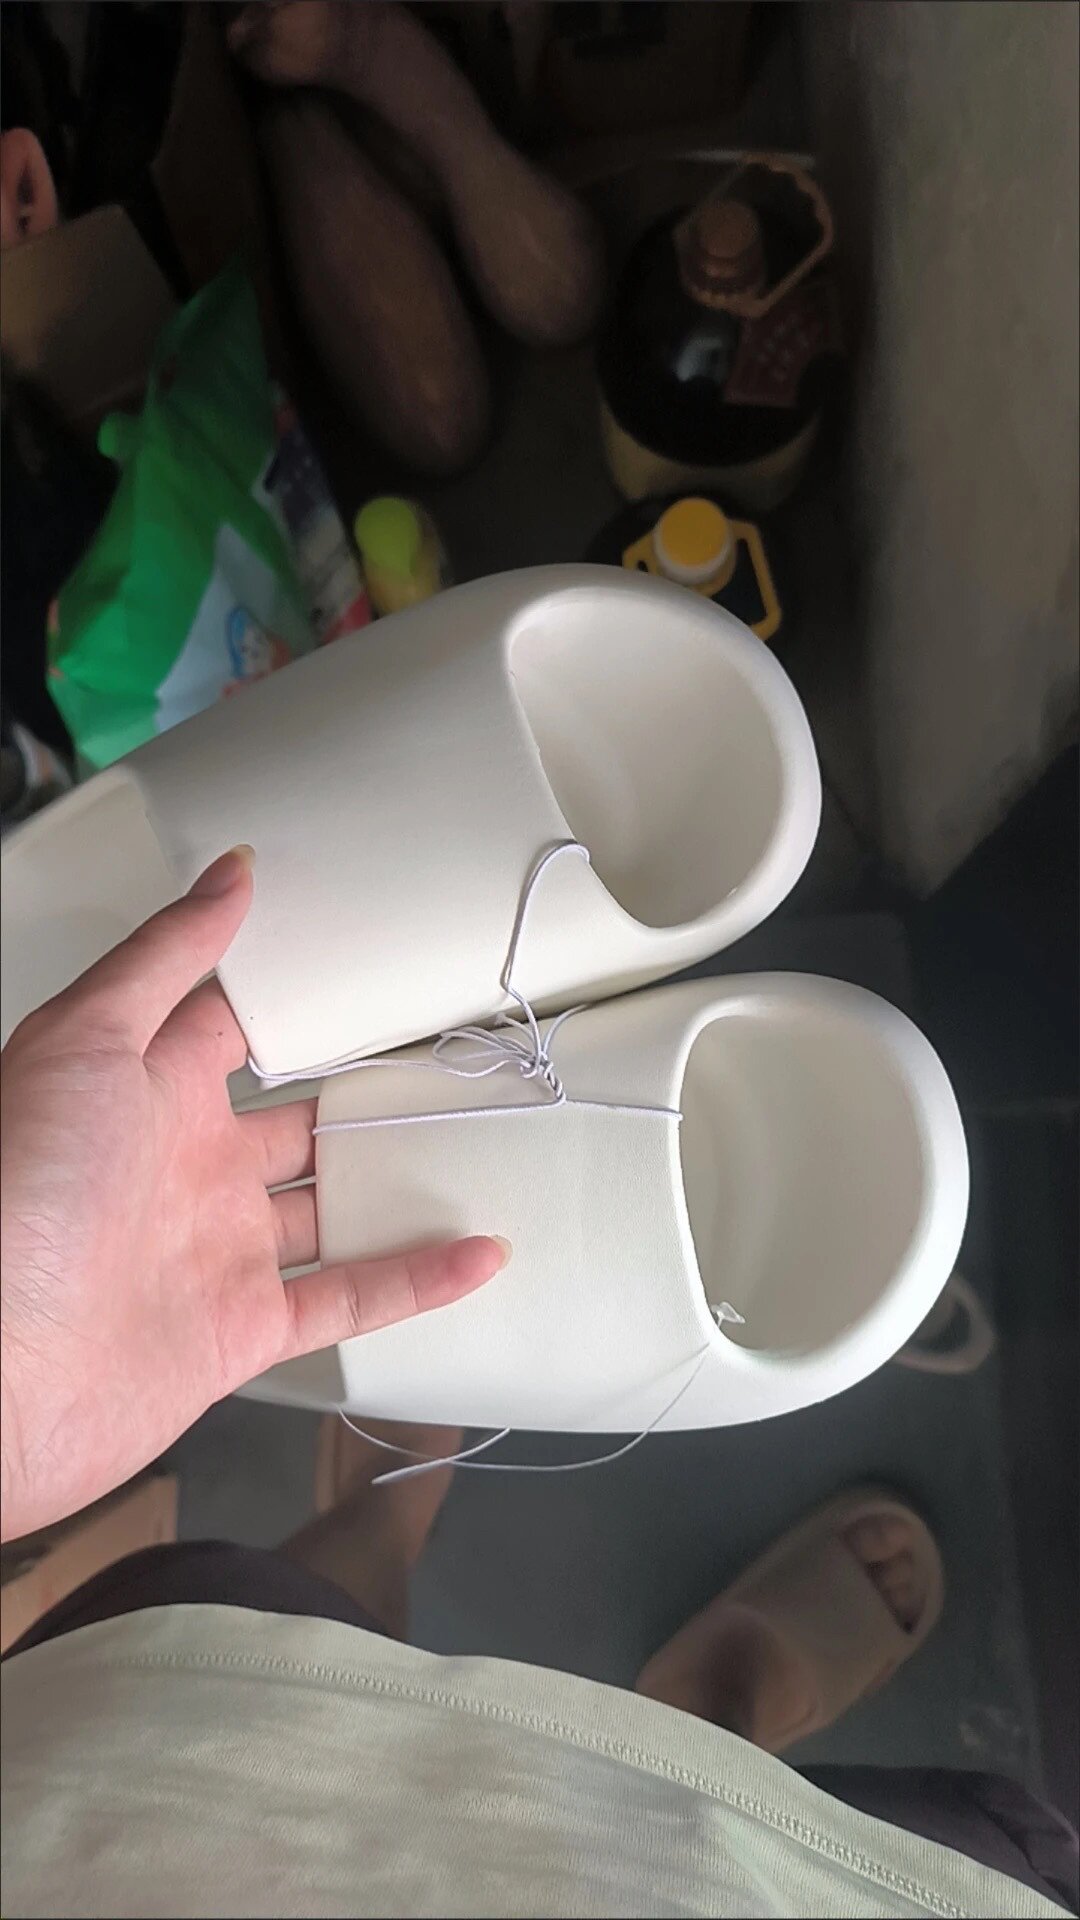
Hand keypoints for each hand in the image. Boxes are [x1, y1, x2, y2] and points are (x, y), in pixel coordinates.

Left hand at [0, 848, 504, 1541]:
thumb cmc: (16, 1198)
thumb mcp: (83, 1040)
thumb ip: (166, 956)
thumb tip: (229, 874)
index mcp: (143, 1093)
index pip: (229, 1028)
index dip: (292, 998)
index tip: (365, 965)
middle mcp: (183, 1169)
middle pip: (297, 1120)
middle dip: (364, 1093)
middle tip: (446, 1057)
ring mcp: (217, 1251)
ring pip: (334, 1207)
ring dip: (400, 1181)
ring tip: (483, 1142)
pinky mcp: (242, 1328)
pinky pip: (349, 1297)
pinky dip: (418, 1277)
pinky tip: (477, 1251)